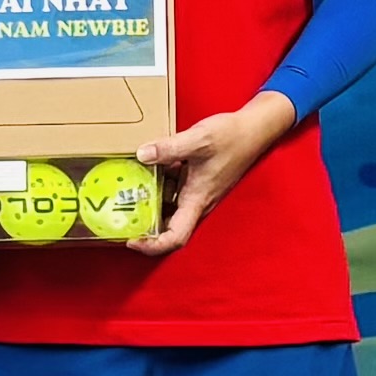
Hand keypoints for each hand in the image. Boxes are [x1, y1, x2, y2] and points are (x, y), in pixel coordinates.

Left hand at [133, 94, 299, 256]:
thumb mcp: (199, 139)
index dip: (152, 245)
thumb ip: (169, 148)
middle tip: (121, 216)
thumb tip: (142, 154)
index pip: (175, 237)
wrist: (253, 129)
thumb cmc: (233, 137)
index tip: (132, 240)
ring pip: (169, 207)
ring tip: (128, 192)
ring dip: (150, 202)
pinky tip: (147, 169)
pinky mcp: (196, 181)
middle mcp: (197, 201)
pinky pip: (173, 190)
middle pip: (168, 226)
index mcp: (198, 200)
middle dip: (145, 225)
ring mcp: (197, 192)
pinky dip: (159, 185)